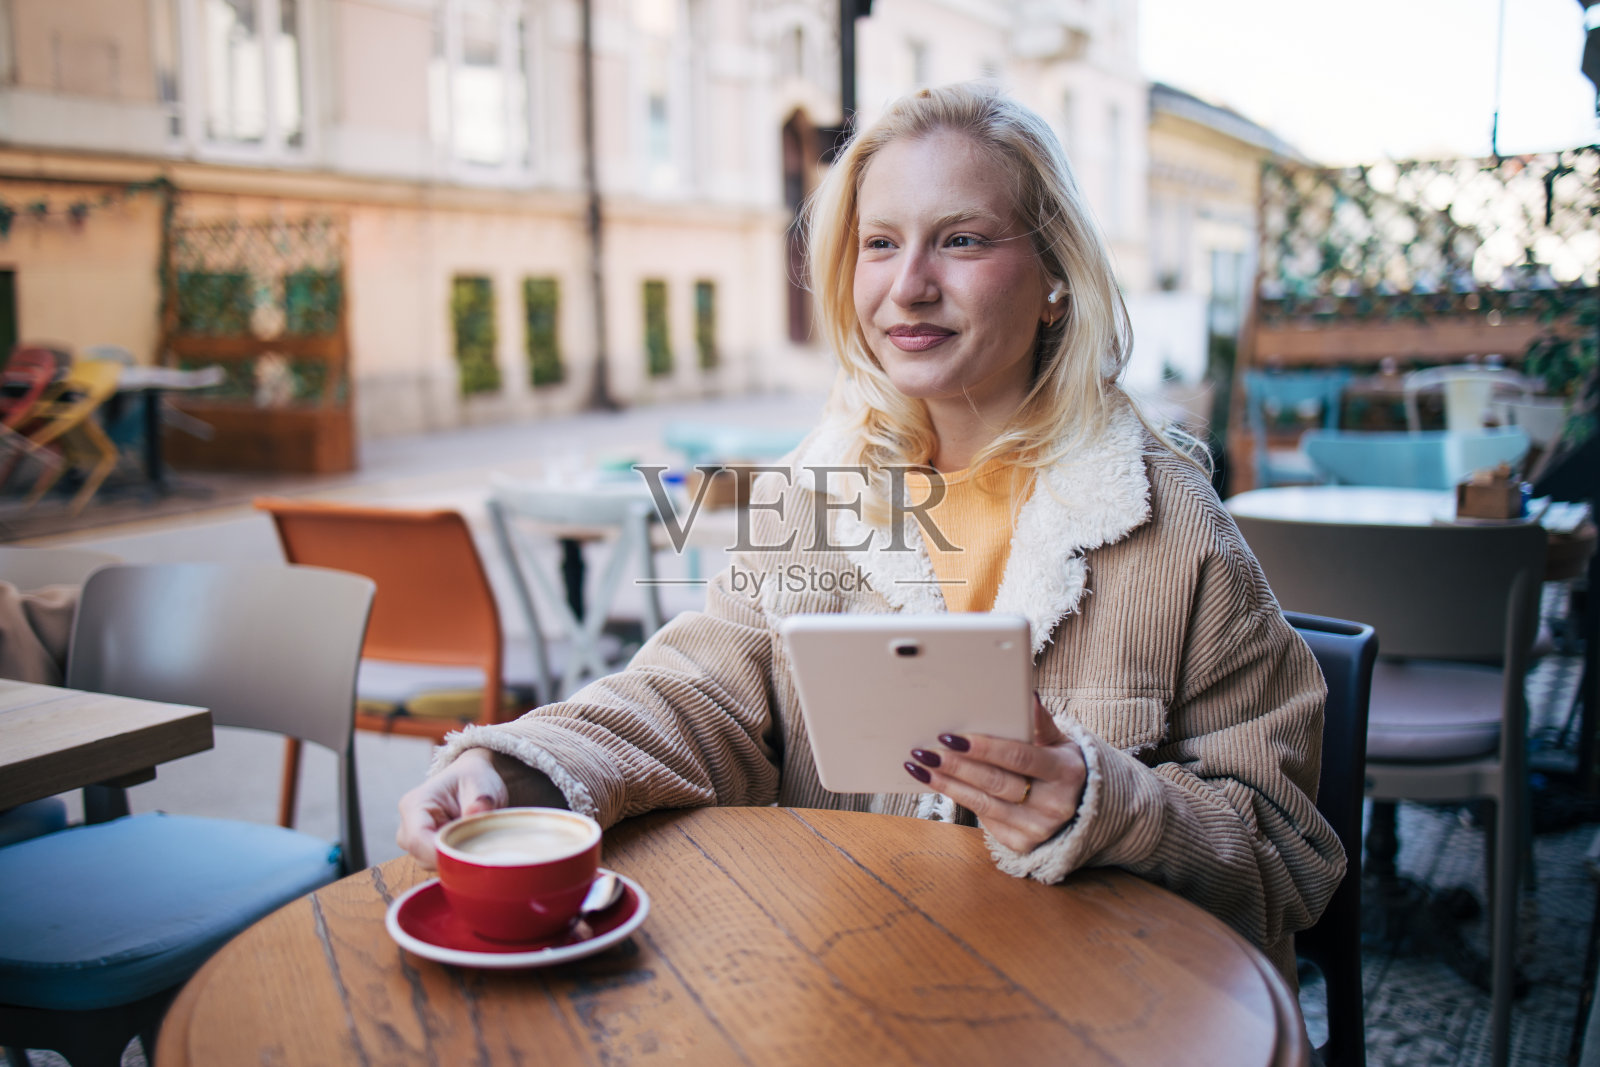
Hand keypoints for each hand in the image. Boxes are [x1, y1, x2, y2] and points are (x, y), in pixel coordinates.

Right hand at [395, 748, 565, 866]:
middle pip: (422, 857)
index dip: (440, 853)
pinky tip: (471, 848)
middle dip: (451, 858)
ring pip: (430, 864)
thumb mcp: (481, 783)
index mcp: (415, 805)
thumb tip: (477, 814)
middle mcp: (407, 825)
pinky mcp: (426, 850)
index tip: (468, 856)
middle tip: (480, 848)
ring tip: (476, 841)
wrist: (472, 779)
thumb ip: (481, 800)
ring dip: (455, 859)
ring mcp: (415, 840)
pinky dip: (456, 861)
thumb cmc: (473, 778)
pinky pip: (439, 864)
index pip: (418, 839)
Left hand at [904, 694, 1086, 852]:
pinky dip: (956, 797)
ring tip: (920, 765)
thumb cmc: (1059, 764)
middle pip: (996, 782)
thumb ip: (1040, 723)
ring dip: (946, 783)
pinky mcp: (1020, 842)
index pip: (1019, 757)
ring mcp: (1037, 828)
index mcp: (1066, 772)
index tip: (951, 737)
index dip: (985, 748)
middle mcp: (1054, 805)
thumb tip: (1026, 697)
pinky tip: (936, 782)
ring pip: (983, 803)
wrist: (1080, 807)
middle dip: (956, 765)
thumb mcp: (1059, 742)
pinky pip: (982, 816)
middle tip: (925, 750)